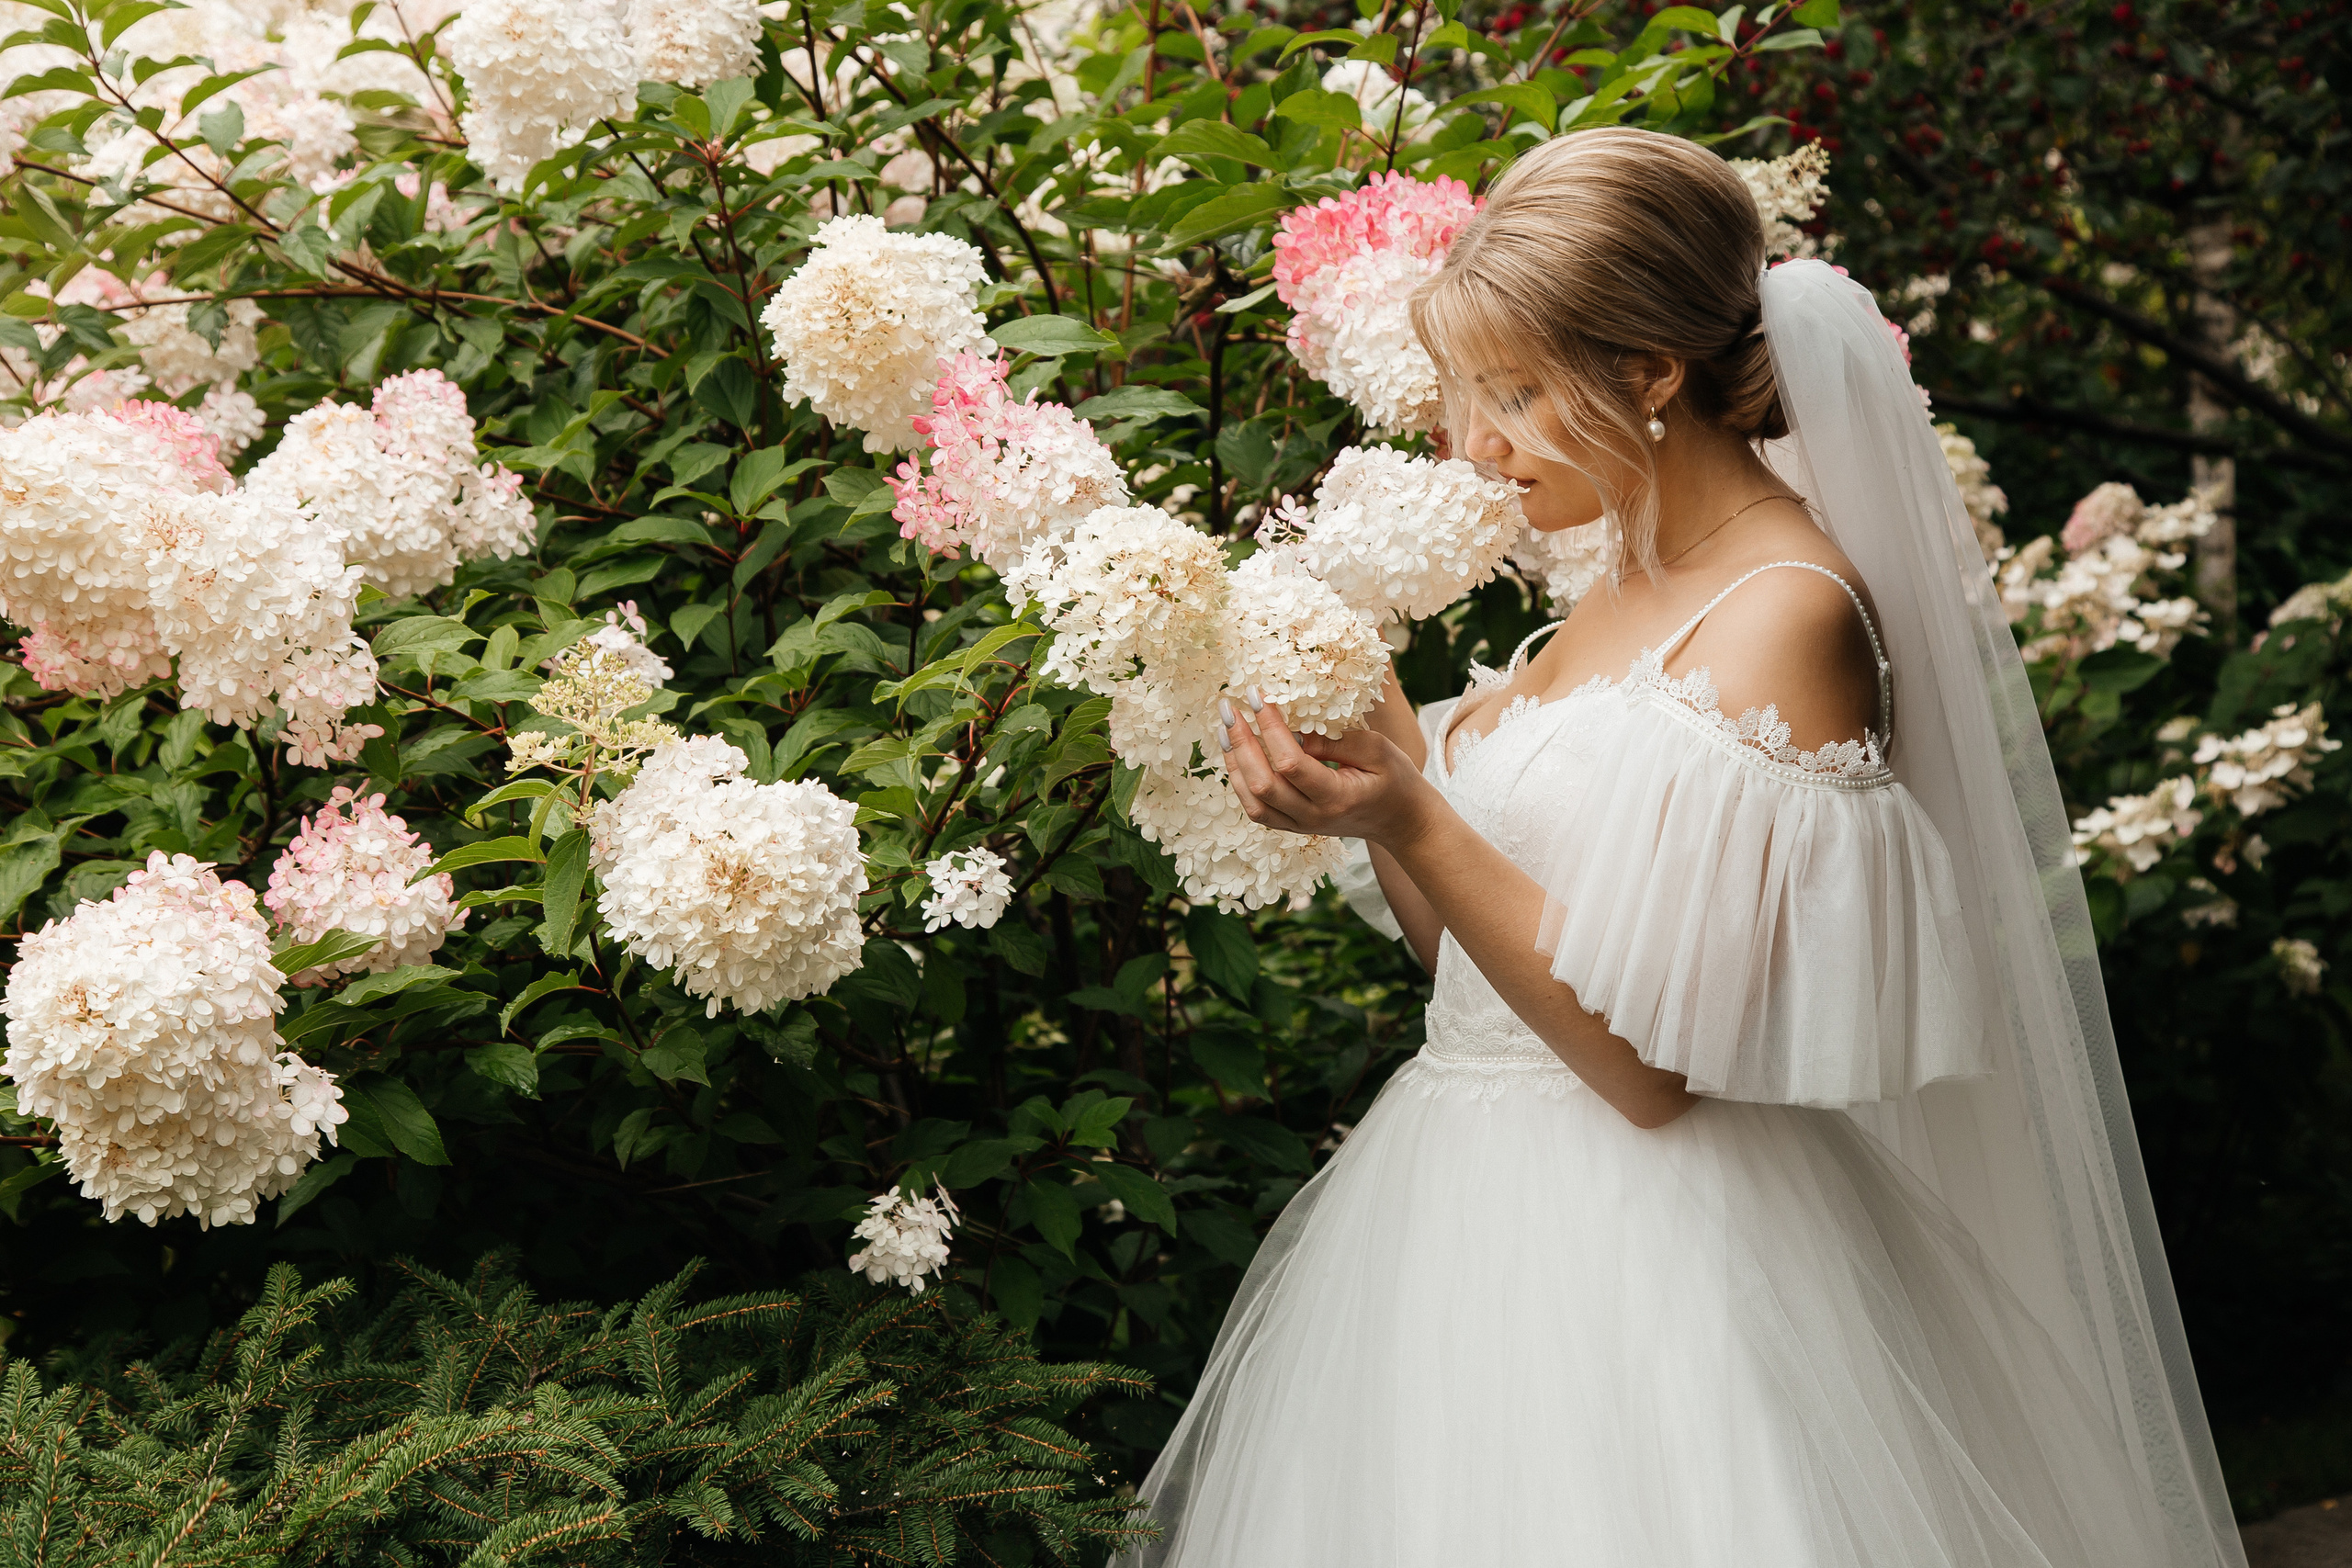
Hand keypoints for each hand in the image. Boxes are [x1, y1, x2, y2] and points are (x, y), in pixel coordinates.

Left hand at [1221, 692, 1437, 847]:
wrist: (1401, 821)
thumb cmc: (1395, 779)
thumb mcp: (1377, 750)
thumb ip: (1335, 741)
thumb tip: (1293, 730)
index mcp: (1337, 798)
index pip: (1291, 764)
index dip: (1270, 728)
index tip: (1258, 697)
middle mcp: (1313, 818)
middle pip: (1262, 785)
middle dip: (1242, 743)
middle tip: (1230, 708)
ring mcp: (1301, 825)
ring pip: (1253, 801)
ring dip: (1234, 764)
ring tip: (1225, 729)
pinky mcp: (1294, 826)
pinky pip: (1258, 809)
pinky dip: (1241, 781)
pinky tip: (1235, 755)